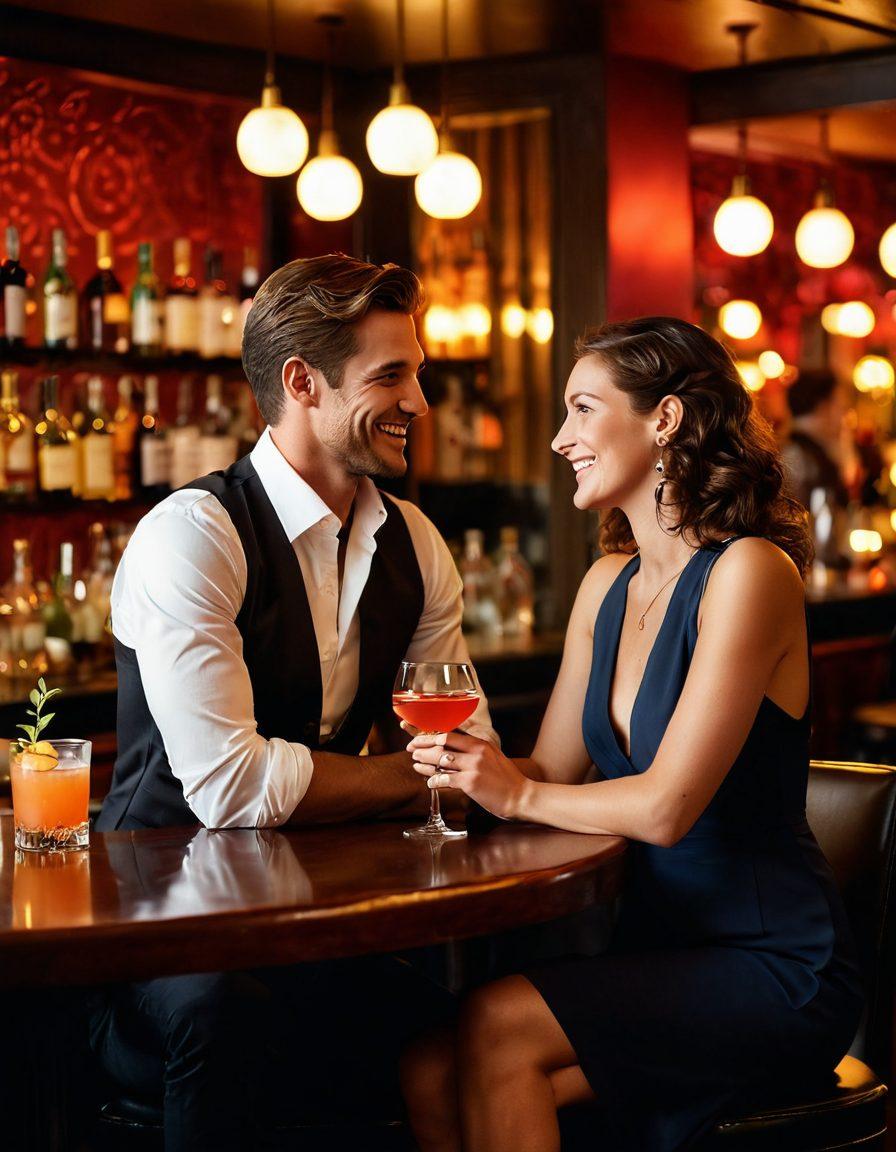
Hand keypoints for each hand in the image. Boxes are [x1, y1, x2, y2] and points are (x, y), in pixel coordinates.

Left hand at [406, 730, 528, 821]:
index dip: (429, 731)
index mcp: (480, 743)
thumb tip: (458, 741)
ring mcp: (473, 766)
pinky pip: (445, 778)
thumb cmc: (506, 779)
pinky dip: (434, 780)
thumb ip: (475, 748)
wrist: (522, 796)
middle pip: (442, 742)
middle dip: (422, 744)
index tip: (415, 732)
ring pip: (441, 759)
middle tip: (411, 749)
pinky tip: (429, 782)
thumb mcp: (493, 756)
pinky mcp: (470, 782)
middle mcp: (476, 751)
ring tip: (416, 763)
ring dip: (425, 761)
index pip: (449, 732)